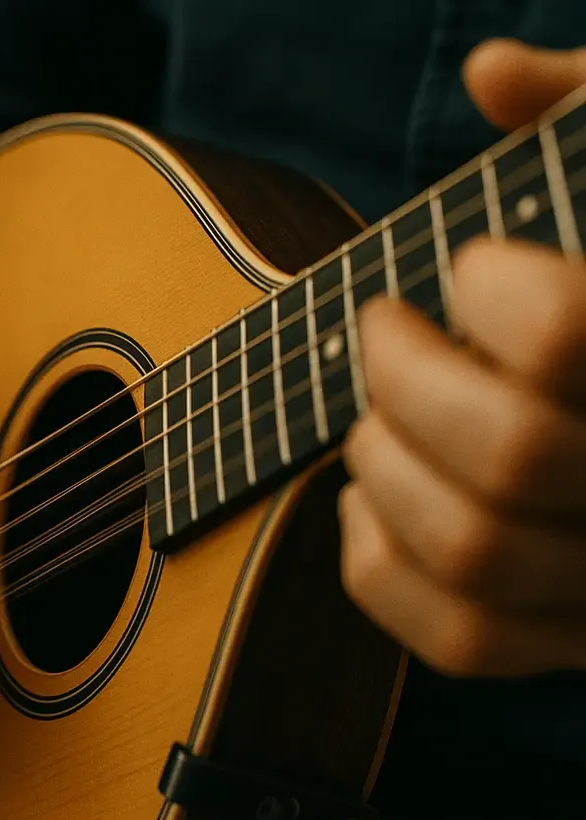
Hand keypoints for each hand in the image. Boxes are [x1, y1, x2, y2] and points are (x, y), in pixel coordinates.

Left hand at [340, 40, 585, 676]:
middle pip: (511, 449)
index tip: (465, 269)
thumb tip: (490, 72)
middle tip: (380, 333)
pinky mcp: (576, 638)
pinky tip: (361, 502)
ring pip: (472, 550)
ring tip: (369, 418)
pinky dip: (377, 573)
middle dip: (404, 376)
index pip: (569, 334)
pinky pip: (460, 639)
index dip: (490, 289)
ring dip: (381, 467)